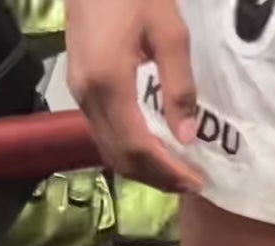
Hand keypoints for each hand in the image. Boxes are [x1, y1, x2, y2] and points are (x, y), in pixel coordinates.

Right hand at [65, 0, 204, 196]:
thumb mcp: (169, 33)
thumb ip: (179, 86)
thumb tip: (187, 136)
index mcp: (108, 83)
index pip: (136, 146)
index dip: (166, 170)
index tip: (196, 180)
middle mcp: (86, 95)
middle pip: (119, 155)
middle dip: (155, 177)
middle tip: (190, 183)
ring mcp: (78, 92)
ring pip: (107, 148)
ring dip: (141, 167)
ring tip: (175, 172)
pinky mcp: (78, 85)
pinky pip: (102, 131)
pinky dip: (128, 149)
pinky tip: (151, 148)